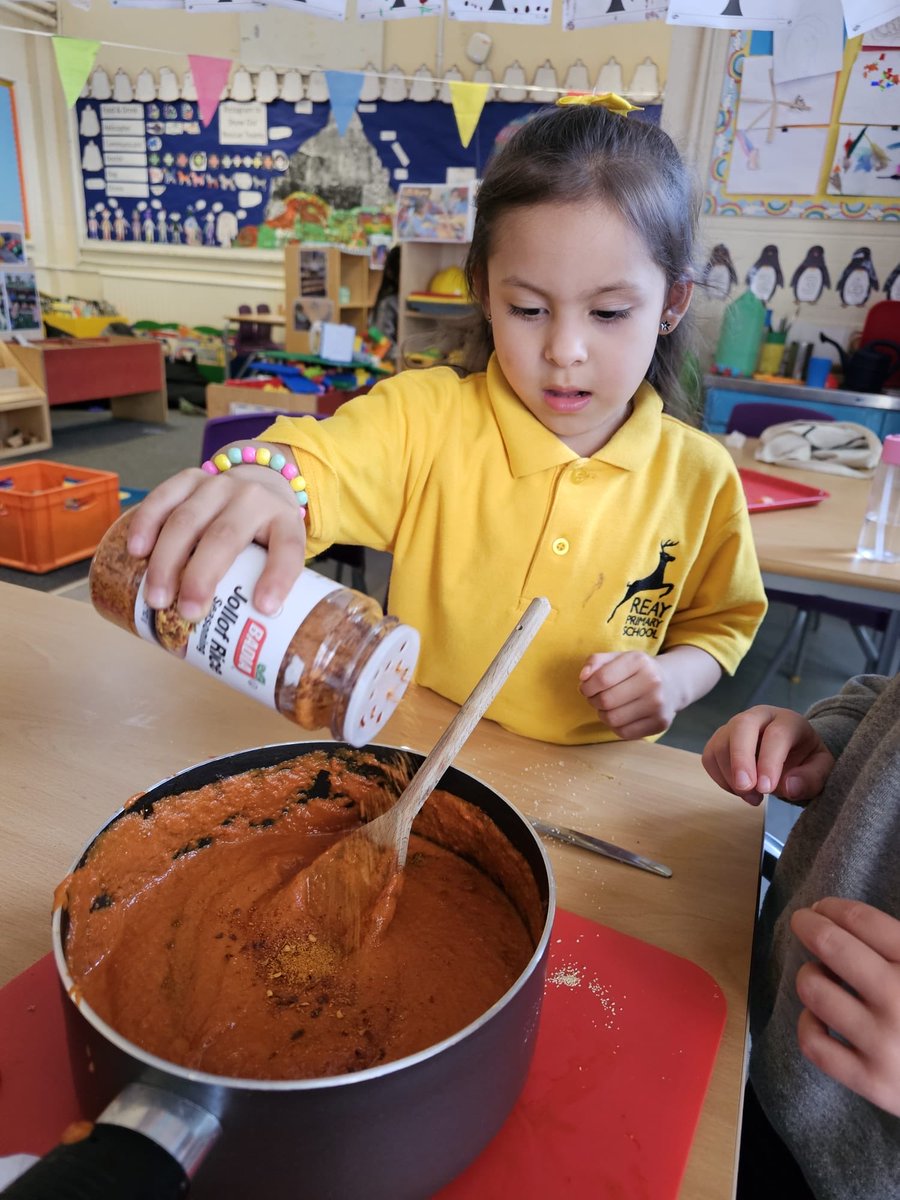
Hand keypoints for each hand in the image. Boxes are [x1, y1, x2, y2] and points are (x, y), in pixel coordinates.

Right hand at [125, 451, 306, 619]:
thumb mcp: (280, 552)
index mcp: (284, 520)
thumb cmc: (266, 533)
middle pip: (225, 536)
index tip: (265, 608)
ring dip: (167, 560)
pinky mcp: (190, 479)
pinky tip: (136, 551)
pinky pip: (163, 497)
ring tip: (156, 598)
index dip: (277, 577)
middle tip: (188, 613)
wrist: (259, 483)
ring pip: (187, 519)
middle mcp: (252, 498)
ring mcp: (218, 486)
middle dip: (202, 577)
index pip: (287, 548)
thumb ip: (265, 582)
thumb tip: (239, 642)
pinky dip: (146, 523)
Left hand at [579, 650, 675, 738]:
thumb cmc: (637, 671)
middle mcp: (652, 682)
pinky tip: (621, 716)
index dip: (587, 686)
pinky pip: (624, 733)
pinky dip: (616, 726)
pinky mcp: (660, 723)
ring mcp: (658, 705)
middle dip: (593, 701)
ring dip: (603, 715)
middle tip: (596, 698)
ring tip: (609, 707)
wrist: (672, 683)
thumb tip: (583, 677)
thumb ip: (596, 661)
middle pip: (606, 701)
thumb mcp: (618, 658)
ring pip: (612, 719)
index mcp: (639, 661)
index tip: (586, 688)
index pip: (601, 679)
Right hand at [701, 705, 834, 805]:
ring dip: (731, 776)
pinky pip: (710, 757)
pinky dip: (720, 778)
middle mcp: (759, 717)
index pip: (775, 734)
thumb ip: (811, 778)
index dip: (769, 761)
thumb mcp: (820, 770)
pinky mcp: (720, 741)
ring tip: (753, 798)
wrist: (791, 754)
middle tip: (746, 787)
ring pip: (721, 744)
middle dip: (740, 759)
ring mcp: (735, 726)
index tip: (767, 789)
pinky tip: (740, 791)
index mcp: (787, 720)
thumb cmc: (806, 760)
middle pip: (741, 727)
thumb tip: (789, 787)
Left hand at [791, 898, 899, 1117]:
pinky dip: (809, 1024)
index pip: (862, 920)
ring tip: (821, 975)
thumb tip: (849, 917)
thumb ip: (899, 945)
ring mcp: (886, 1044)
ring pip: (814, 990)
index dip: (833, 907)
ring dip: (811, 975)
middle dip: (808, 925)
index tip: (823, 906)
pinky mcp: (874, 1083)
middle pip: (831, 945)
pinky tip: (820, 1017)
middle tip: (804, 922)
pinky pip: (814, 1044)